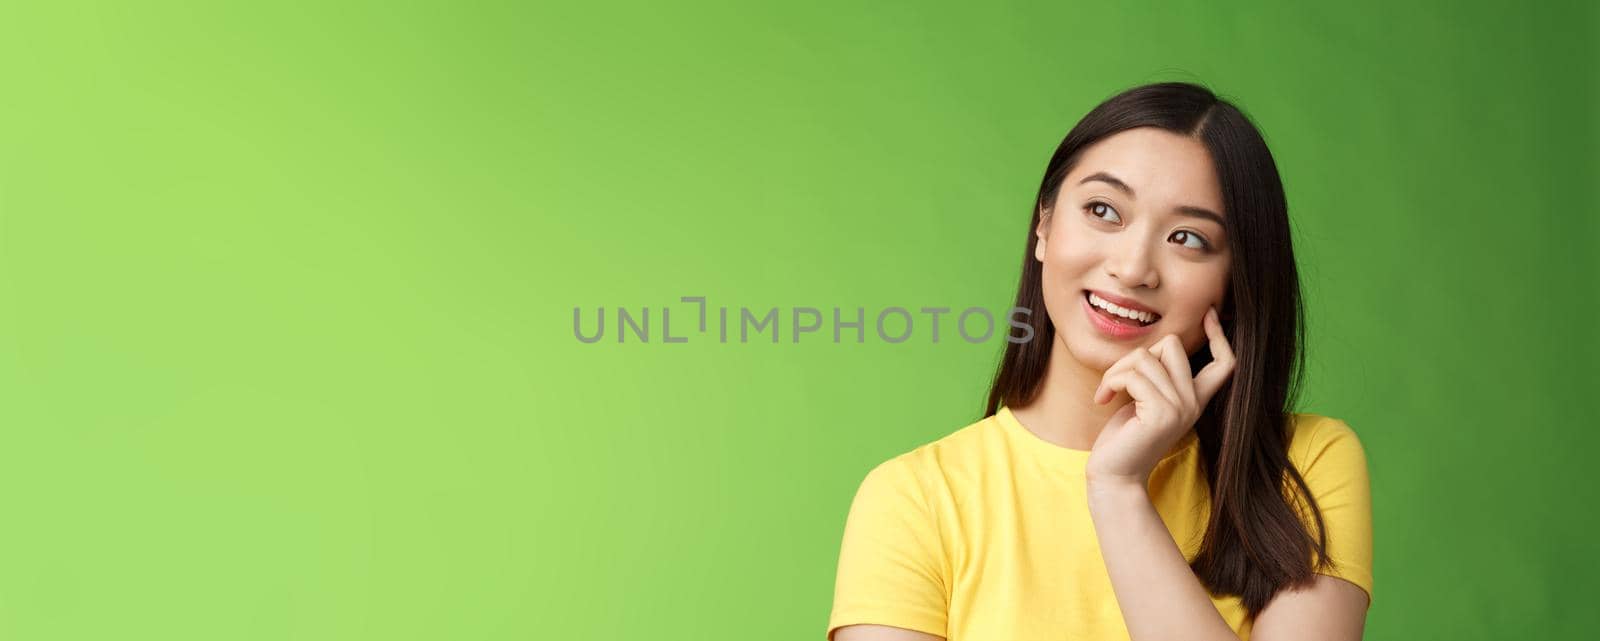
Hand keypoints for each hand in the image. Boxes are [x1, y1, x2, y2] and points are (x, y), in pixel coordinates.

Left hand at [1085, 306, 1235, 485]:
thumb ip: (1157, 377)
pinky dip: (1111, 381)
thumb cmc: (1124, 438)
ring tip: (1107, 392)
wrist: (1114, 476)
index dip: (1220, 336)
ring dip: (1116, 371)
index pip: (1225, 362)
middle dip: (1137, 354)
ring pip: (1145, 357)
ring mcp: (1180, 408)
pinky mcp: (1161, 414)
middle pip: (1173, 345)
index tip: (1208, 314)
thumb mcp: (1146, 401)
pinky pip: (1133, 375)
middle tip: (1118, 380)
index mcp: (1195, 399)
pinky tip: (1103, 399)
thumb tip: (1154, 348)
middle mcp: (1194, 403)